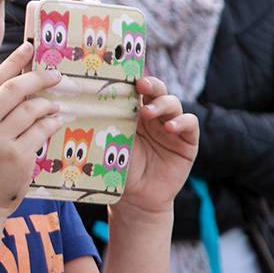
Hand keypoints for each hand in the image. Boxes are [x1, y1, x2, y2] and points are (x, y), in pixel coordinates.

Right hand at [0, 42, 63, 219]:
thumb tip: (20, 85)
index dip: (14, 62)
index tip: (30, 48)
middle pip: (14, 90)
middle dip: (38, 78)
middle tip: (55, 75)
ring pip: (31, 110)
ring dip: (48, 104)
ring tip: (55, 105)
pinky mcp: (17, 157)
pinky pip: (42, 130)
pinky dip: (52, 122)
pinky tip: (57, 121)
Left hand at [116, 76, 198, 213]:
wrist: (135, 199)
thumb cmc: (117, 169)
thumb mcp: (109, 142)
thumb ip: (106, 123)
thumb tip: (84, 103)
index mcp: (131, 112)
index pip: (135, 88)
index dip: (132, 78)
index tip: (124, 74)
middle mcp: (152, 116)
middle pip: (156, 90)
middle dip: (150, 84)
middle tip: (140, 85)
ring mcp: (170, 127)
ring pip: (172, 103)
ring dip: (162, 104)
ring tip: (148, 113)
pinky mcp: (186, 141)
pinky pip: (189, 123)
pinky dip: (181, 121)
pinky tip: (170, 127)